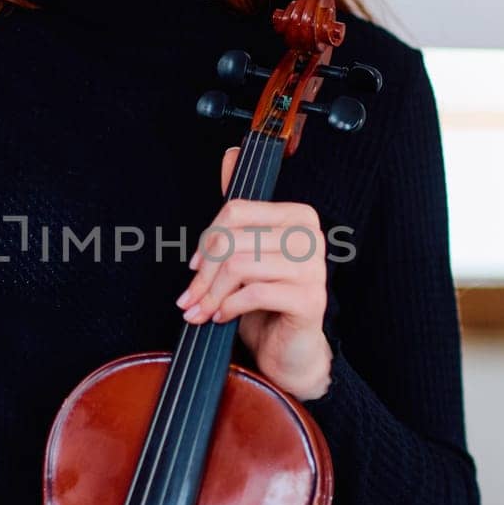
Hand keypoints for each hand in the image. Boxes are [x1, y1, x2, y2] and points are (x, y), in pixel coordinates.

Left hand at [174, 146, 332, 400]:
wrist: (290, 350)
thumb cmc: (266, 303)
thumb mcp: (247, 253)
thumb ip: (239, 211)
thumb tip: (230, 154)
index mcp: (297, 216)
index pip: (237, 209)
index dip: (206, 240)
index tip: (193, 267)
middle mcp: (311, 235)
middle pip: (234, 239)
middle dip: (202, 274)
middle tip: (188, 298)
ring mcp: (314, 267)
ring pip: (240, 266)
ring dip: (211, 294)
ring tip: (200, 311)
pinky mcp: (311, 299)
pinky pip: (255, 293)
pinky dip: (229, 307)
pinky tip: (222, 318)